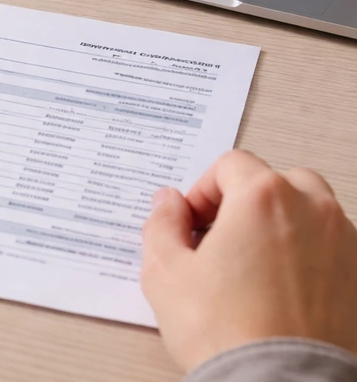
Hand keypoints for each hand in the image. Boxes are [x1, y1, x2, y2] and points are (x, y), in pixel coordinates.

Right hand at [141, 149, 356, 372]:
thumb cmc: (229, 334)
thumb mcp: (165, 273)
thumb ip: (161, 224)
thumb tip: (169, 204)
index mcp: (263, 198)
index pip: (230, 165)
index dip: (202, 191)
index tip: (191, 223)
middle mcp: (312, 211)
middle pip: (277, 180)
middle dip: (246, 201)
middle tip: (222, 237)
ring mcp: (345, 245)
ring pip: (311, 212)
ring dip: (281, 225)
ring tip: (253, 265)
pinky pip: (332, 249)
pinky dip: (308, 256)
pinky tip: (281, 290)